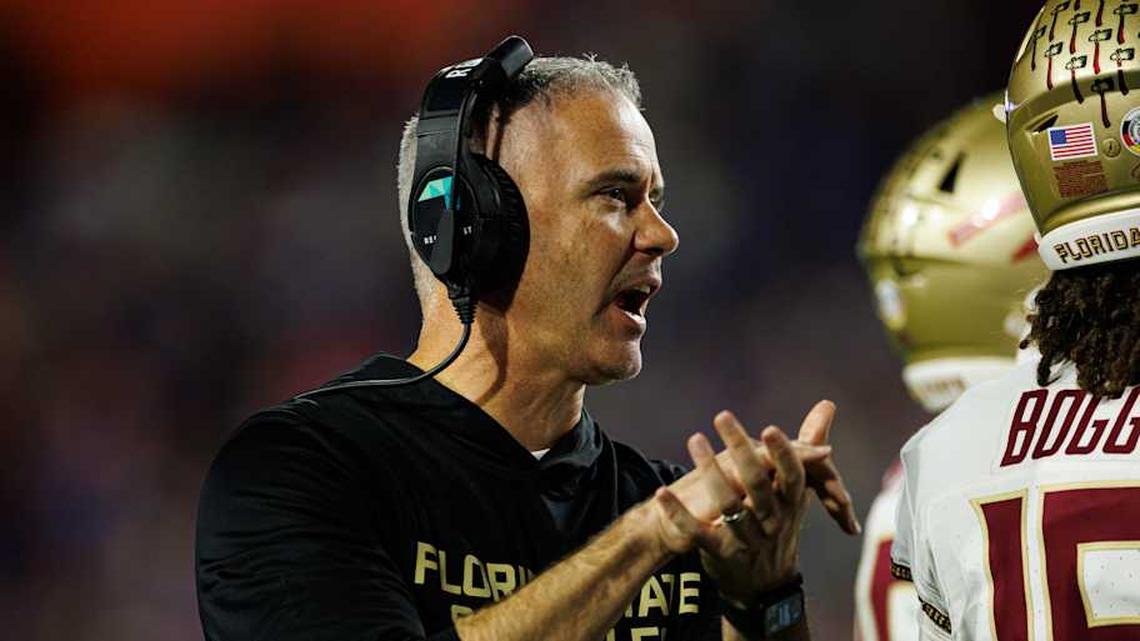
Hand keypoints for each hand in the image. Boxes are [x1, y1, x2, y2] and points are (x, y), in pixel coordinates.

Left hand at [662, 401, 858, 535]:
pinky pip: (698, 532)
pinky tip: (662, 492)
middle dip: (741, 449)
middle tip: (723, 416)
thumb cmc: (779, 523)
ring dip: (710, 470)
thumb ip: (805, 447)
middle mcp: (772, 521)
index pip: (791, 476)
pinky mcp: (721, 552)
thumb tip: (827, 404)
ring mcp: (747, 538)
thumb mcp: (795, 491)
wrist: (763, 584)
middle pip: (757, 483)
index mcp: (790, 502)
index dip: (783, 454)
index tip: (769, 429)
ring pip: (729, 504)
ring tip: (695, 439)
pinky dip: (679, 513)